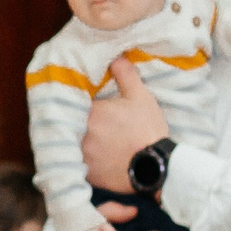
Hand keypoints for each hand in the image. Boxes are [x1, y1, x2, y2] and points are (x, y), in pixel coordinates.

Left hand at [81, 61, 171, 193]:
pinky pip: (78, 163)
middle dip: (80, 121)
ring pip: (73, 142)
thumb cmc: (149, 130)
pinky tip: (97, 156)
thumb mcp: (140, 97)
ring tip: (95, 140)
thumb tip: (115, 57)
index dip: (82, 101)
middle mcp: (80, 132)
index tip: (91, 104)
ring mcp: (81, 155)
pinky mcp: (86, 173)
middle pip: (72, 122)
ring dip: (80, 140)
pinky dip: (85, 159)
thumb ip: (125, 75)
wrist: (157, 168)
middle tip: (96, 123)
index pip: (77, 101)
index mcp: (91, 111)